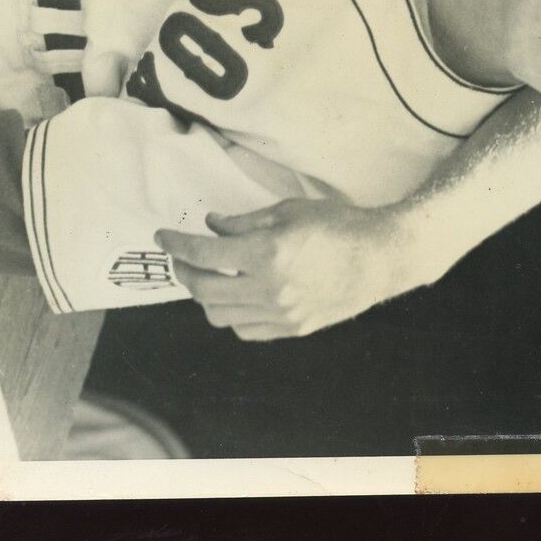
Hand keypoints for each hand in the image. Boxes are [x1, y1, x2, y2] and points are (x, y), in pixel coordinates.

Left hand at [155, 198, 418, 340]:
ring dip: (204, 295)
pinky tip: (235, 295)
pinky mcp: (290, 329)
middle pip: (203, 289)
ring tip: (206, 275)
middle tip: (181, 256)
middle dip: (184, 271)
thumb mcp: (289, 210)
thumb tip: (211, 225)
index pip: (205, 252)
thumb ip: (245, 221)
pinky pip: (244, 329)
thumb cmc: (337, 225)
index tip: (162, 236)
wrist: (378, 258)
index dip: (177, 244)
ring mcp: (279, 314)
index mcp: (267, 252)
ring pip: (219, 315)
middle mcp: (268, 288)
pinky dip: (230, 313)